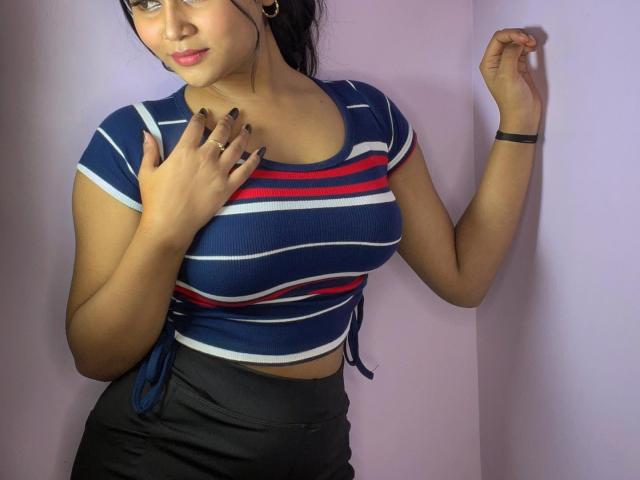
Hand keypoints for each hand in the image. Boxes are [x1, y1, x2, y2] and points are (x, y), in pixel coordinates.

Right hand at [138, 108, 264, 248]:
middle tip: (233, 113)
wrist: (170, 224)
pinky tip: (261, 151)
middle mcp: (204, 158)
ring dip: (243, 135)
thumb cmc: (156, 199)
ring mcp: (219, 173)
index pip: (196, 126)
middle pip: (220, 133)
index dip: (201, 116)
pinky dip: (255, 160)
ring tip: (248, 127)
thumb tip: (146, 132)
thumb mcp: (147, 172)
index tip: (205, 111)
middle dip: (228, 120)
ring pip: (236, 148)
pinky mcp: (228, 188)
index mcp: (184, 151)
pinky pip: (246, 170)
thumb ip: (149, 150)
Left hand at [479, 28, 541, 127]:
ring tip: (533, 46)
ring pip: (515, 43)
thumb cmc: (512, 99)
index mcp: (488, 63)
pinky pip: (522, 50)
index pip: (497, 39)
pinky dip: (528, 46)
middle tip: (530, 42)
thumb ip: (509, 55)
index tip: (524, 40)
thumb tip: (517, 42)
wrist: (523, 115)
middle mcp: (496, 62)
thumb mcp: (507, 75)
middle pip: (506, 38)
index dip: (511, 34)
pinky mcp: (519, 67)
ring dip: (524, 40)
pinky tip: (533, 49)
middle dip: (518, 36)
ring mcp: (508, 64)